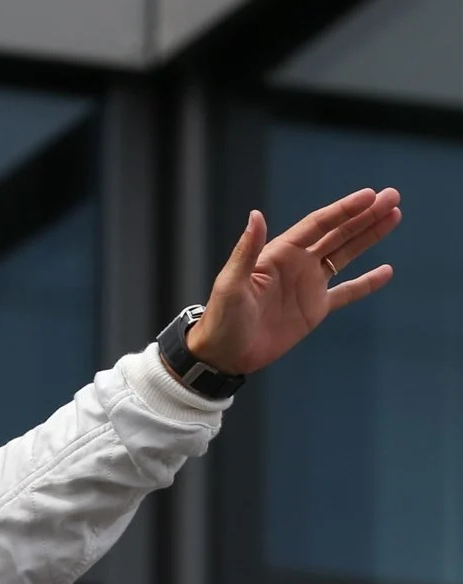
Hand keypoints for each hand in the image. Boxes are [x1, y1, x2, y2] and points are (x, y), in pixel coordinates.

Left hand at [185, 188, 399, 375]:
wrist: (223, 355)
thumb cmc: (221, 318)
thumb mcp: (231, 283)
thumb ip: (246, 250)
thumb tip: (255, 215)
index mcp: (279, 254)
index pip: (318, 224)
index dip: (344, 210)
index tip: (370, 195)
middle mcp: (296, 264)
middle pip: (337, 233)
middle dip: (364, 216)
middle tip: (393, 196)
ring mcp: (307, 286)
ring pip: (345, 255)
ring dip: (368, 237)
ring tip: (394, 216)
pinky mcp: (314, 309)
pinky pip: (346, 292)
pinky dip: (366, 283)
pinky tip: (386, 271)